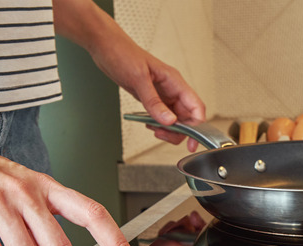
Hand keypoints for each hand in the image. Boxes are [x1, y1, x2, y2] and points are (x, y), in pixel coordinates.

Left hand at [53, 0, 205, 151]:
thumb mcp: (139, 78)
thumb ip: (154, 102)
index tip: (192, 140)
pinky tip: (147, 123)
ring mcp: (162, 94)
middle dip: (179, 131)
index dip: (197, 125)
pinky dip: (157, 123)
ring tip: (153, 129)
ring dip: (167, 129)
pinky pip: (161, 115)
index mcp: (175, 82)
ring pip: (175, 119)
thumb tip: (168, 120)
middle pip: (187, 117)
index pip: (196, 107)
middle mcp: (172, 89)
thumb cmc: (122, 54)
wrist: (105, 48)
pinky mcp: (152, 97)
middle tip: (163, 135)